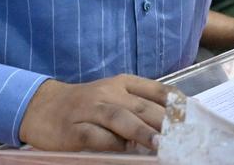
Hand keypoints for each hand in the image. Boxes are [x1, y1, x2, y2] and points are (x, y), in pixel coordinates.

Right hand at [19, 74, 178, 152]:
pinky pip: (94, 136)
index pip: (155, 89)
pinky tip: (123, 150)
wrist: (41, 106)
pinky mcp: (73, 129)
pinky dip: (110, 143)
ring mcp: (90, 110)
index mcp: (123, 83)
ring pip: (120, 118)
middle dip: (163, 121)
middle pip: (141, 106)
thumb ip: (137, 106)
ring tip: (159, 143)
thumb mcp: (114, 96)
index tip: (193, 115)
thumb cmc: (85, 105)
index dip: (175, 103)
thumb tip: (169, 125)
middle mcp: (108, 93)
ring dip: (141, 131)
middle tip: (183, 135)